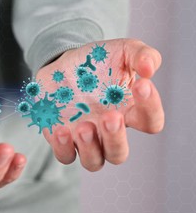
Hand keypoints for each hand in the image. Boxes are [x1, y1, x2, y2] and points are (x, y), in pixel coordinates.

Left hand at [36, 39, 163, 170]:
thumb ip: (141, 55)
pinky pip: (65, 155)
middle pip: (119, 154)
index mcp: (129, 111)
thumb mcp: (123, 50)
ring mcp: (84, 137)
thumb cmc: (98, 61)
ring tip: (84, 127)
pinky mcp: (62, 138)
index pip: (151, 122)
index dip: (151, 108)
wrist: (63, 62)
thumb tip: (149, 69)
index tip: (141, 84)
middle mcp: (108, 131)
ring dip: (90, 149)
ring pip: (93, 162)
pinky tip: (62, 129)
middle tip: (110, 116)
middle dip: (116, 139)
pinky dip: (63, 148)